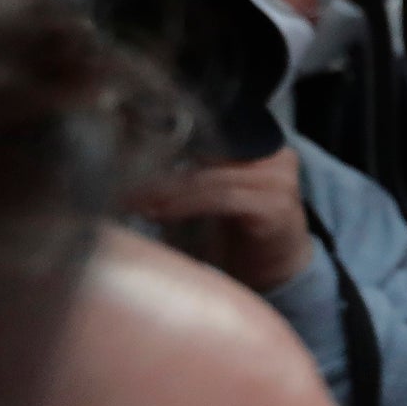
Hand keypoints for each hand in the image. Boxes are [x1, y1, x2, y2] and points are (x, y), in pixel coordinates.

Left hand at [131, 149, 314, 293]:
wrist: (280, 270)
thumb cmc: (244, 231)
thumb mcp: (222, 191)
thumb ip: (200, 172)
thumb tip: (141, 159)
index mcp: (263, 145)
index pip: (210, 135)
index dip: (168, 145)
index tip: (129, 162)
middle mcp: (277, 156)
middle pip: (208, 155)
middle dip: (162, 174)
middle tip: (126, 188)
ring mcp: (280, 181)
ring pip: (210, 179)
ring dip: (167, 193)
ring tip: (137, 203)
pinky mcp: (275, 206)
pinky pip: (222, 199)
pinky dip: (187, 206)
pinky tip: (161, 214)